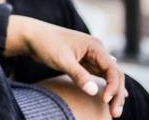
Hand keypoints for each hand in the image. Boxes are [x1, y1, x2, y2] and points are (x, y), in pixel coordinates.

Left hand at [6, 16, 126, 117]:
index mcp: (95, 46)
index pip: (113, 70)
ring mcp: (91, 57)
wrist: (31, 36)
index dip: (113, 87)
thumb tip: (94, 92)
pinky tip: (111, 98)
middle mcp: (97, 50)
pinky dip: (106, 87)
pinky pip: (100, 76)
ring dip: (113, 93)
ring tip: (113, 112)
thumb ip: (78, 75)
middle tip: (115, 114)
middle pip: (115, 75)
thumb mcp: (62, 60)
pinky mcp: (84, 62)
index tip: (105, 101)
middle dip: (117, 94)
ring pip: (109, 77)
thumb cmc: (46, 44)